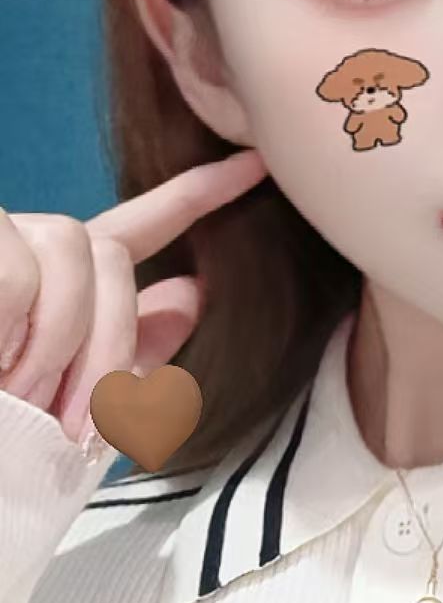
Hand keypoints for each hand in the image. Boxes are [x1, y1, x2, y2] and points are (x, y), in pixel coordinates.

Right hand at [0, 149, 266, 445]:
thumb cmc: (0, 436)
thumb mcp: (65, 404)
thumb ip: (127, 352)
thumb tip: (194, 294)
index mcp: (56, 282)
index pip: (137, 227)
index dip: (198, 195)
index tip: (258, 165)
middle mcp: (21, 244)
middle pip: (110, 254)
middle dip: (107, 344)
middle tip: (71, 422)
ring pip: (67, 253)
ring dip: (53, 344)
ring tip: (12, 394)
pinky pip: (14, 275)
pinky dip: (6, 334)